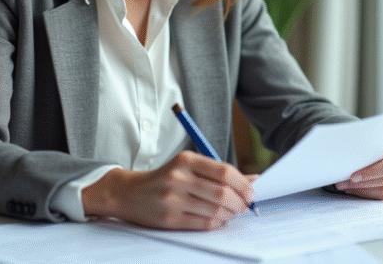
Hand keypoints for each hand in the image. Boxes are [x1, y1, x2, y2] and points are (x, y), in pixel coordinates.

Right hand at [82, 150, 254, 229]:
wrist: (129, 193)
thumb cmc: (166, 178)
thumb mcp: (188, 166)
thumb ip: (218, 172)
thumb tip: (253, 180)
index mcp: (185, 160)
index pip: (224, 171)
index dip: (243, 184)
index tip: (251, 191)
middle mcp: (178, 178)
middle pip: (222, 193)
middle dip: (240, 202)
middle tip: (245, 205)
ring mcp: (173, 199)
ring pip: (215, 211)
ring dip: (231, 214)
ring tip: (233, 212)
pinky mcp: (169, 219)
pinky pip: (204, 224)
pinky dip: (218, 223)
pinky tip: (219, 219)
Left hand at [333, 138, 382, 199]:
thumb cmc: (377, 139)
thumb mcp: (374, 137)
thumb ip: (366, 145)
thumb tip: (347, 156)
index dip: (371, 172)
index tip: (353, 176)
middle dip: (362, 183)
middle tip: (343, 182)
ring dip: (362, 189)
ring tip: (345, 186)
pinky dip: (367, 193)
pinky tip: (354, 189)